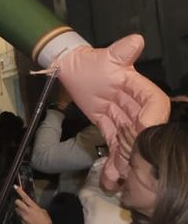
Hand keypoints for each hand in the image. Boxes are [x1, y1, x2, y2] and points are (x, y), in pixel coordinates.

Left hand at [12, 185, 50, 223]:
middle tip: (22, 203)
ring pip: (17, 209)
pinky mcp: (21, 222)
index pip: (25, 197)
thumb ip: (37, 208)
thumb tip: (33, 207)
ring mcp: (23, 216)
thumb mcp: (44, 212)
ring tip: (25, 212)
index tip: (15, 186)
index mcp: (33, 207)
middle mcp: (26, 211)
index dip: (20, 191)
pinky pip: (19, 216)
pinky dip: (22, 216)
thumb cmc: (46, 222)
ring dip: (20, 209)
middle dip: (18, 201)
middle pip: (17, 202)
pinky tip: (27, 218)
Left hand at [52, 35, 170, 187]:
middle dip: (139, 148)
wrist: (69, 67)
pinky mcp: (109, 126)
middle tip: (132, 167)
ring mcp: (123, 118)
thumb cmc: (88, 60)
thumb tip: (135, 41)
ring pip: (129, 142)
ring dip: (126, 162)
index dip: (153, 117)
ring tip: (120, 179)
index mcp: (138, 87)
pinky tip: (110, 181)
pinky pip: (114, 146)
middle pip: (143, 129)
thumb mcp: (104, 56)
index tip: (146, 129)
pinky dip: (112, 162)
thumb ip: (120, 52)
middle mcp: (135, 106)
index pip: (154, 103)